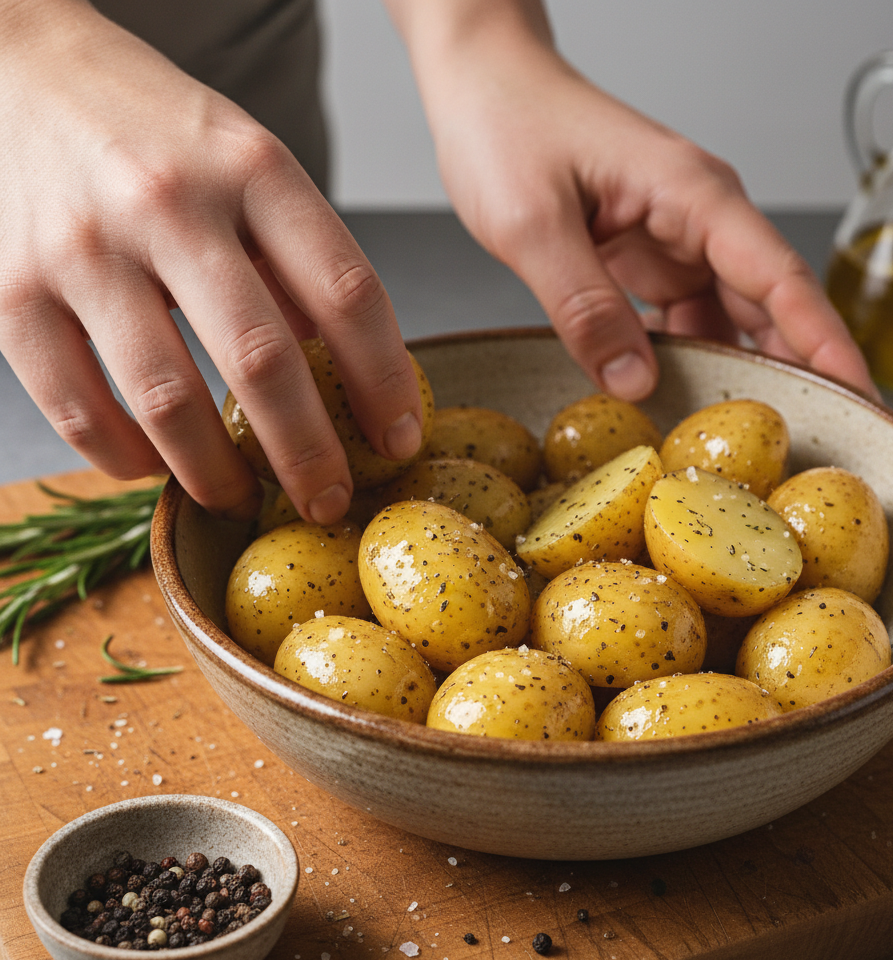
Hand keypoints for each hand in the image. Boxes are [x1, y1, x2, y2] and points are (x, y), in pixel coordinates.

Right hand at [0, 0, 424, 521]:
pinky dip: (126, 459)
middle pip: (264, 360)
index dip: (385, 384)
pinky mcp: (12, 291)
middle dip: (310, 454)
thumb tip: (347, 376)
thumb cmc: (157, 133)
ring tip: (245, 498)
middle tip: (332, 502)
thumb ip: (299, 263)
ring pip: (170, 401)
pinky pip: (77, 409)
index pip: (348, 293)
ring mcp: (83, 248)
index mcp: (253, 168)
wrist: (20, 71)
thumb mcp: (251, 166)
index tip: (401, 441)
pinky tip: (157, 468)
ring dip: (219, 474)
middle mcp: (168, 203)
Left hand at [387, 0, 877, 399]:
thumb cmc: (507, 127)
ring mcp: (675, 236)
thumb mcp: (533, 225)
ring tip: (745, 435)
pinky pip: (684, 314)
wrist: (483, 86)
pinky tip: (681, 394)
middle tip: (813, 441)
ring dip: (738, 370)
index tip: (860, 398)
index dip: (824, 345)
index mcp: (691, 194)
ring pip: (729, 315)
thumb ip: (584, 306)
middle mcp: (698, 215)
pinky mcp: (647, 253)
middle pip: (769, 304)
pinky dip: (689, 355)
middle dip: (795, 371)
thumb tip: (634, 384)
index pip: (780, 278)